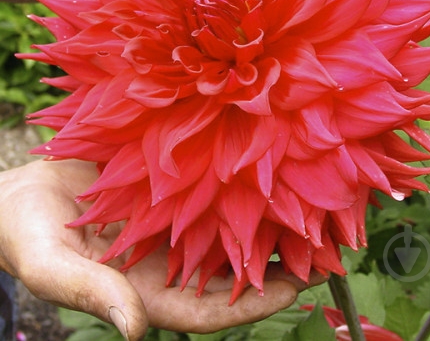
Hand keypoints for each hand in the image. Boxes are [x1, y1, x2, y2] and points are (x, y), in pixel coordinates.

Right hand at [0, 159, 326, 339]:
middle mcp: (163, 261)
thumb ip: (90, 293)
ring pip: (223, 237)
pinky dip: (236, 199)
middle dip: (272, 268)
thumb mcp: (51, 264)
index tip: (294, 288)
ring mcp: (166, 228)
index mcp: (142, 290)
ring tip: (306, 218)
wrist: (17, 192)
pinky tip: (262, 183)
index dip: (250, 305)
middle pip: (226, 275)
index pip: (206, 309)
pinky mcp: (163, 195)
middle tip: (321, 252)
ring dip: (262, 231)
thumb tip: (135, 331)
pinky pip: (207, 201)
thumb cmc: (25, 232)